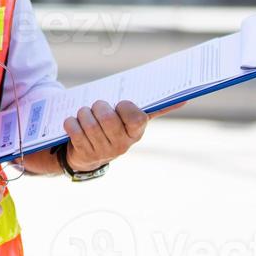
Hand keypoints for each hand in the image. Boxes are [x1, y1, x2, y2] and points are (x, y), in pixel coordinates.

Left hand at [62, 100, 184, 171]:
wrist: (90, 155)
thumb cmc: (114, 128)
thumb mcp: (131, 120)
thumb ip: (153, 108)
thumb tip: (184, 99)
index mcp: (136, 133)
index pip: (136, 117)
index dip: (125, 107)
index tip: (120, 104)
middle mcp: (122, 145)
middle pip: (107, 118)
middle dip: (99, 106)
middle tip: (97, 105)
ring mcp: (104, 152)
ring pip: (89, 123)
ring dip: (83, 113)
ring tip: (84, 113)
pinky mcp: (85, 155)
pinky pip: (75, 131)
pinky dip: (71, 122)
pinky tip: (73, 122)